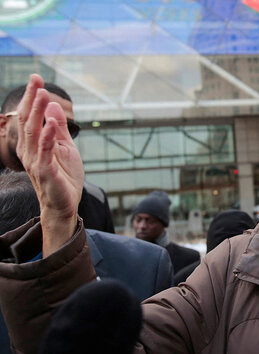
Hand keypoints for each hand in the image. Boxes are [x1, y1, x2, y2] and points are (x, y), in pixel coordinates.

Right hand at [15, 74, 83, 255]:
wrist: (65, 205)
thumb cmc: (64, 177)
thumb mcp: (66, 147)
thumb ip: (59, 128)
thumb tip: (53, 106)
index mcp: (34, 144)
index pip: (30, 116)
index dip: (32, 97)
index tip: (36, 78)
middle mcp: (30, 151)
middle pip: (28, 121)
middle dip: (32, 99)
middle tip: (36, 80)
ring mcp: (36, 161)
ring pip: (34, 133)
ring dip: (39, 113)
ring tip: (43, 94)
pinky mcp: (45, 172)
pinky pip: (45, 152)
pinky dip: (48, 136)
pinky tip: (52, 123)